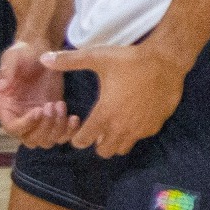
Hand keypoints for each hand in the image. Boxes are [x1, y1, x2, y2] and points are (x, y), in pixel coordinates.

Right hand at [0, 41, 78, 147]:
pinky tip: (74, 118)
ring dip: (56, 128)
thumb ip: (7, 72)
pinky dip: (68, 132)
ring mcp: (38, 120)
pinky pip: (60, 135)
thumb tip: (0, 89)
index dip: (25, 124)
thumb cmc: (24, 52)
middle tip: (51, 105)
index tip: (38, 110)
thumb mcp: (13, 57)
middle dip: (43, 127)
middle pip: (30, 139)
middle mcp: (20, 118)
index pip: (13, 128)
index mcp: (6, 108)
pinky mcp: (54, 117)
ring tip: (61, 105)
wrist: (41, 49)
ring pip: (46, 140)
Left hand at [41, 42, 189, 157]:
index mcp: (104, 114)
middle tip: (98, 128)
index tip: (80, 128)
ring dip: (116, 141)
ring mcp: (139, 129)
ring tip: (115, 125)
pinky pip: (140, 138)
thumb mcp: (97, 57)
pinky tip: (134, 116)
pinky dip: (134, 132)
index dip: (78, 137)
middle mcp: (121, 127)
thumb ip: (69, 61)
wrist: (166, 61)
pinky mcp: (154, 126)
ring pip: (122, 148)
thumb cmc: (130, 60)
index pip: (83, 141)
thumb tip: (43, 58)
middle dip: (97, 144)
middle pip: (103, 152)